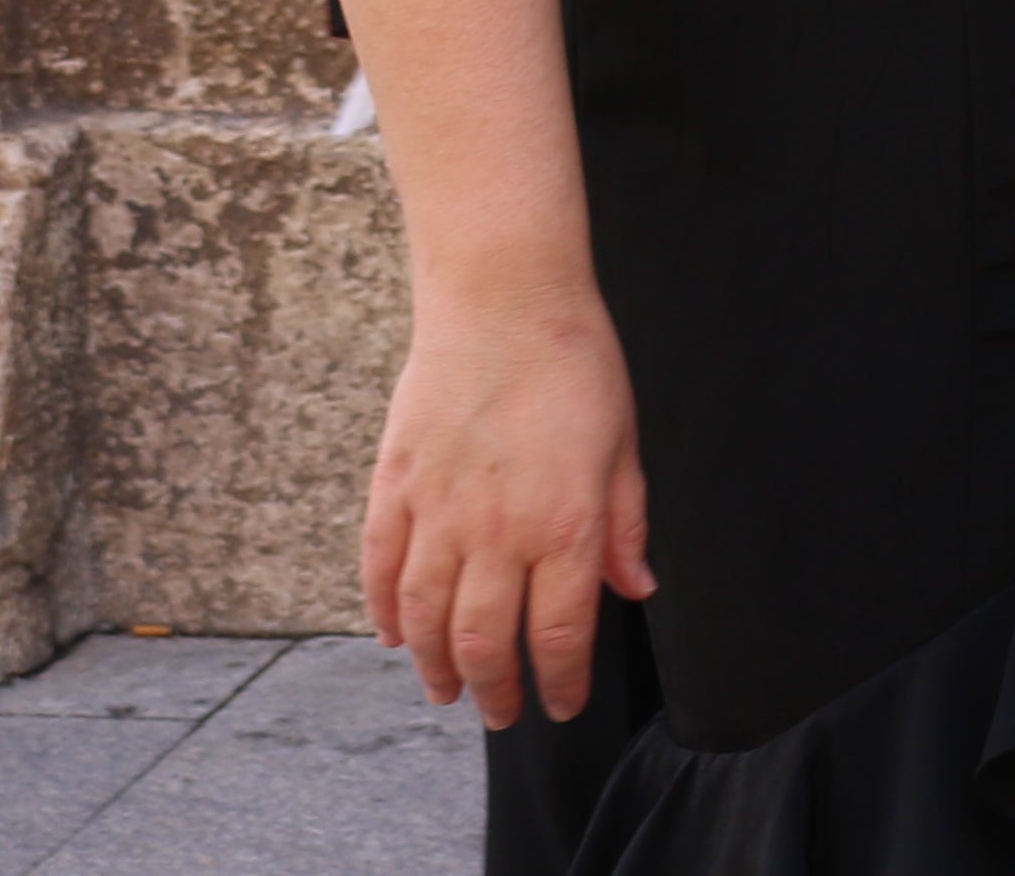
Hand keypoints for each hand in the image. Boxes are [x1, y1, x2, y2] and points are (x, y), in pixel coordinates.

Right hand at [364, 283, 651, 729]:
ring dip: (437, 666)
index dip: (560, 681)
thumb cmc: (575, 364)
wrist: (503, 300)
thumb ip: (625, 525)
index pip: (560, 634)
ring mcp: (437, 512)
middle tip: (501, 714)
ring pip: (426, 619)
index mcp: (564, 525)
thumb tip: (635, 588)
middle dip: (495, 691)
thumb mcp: (624, 444)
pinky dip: (384, 613)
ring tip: (447, 690)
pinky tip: (396, 637)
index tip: (561, 705)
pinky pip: (380, 570)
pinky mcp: (394, 488)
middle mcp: (497, 531)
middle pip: (486, 642)